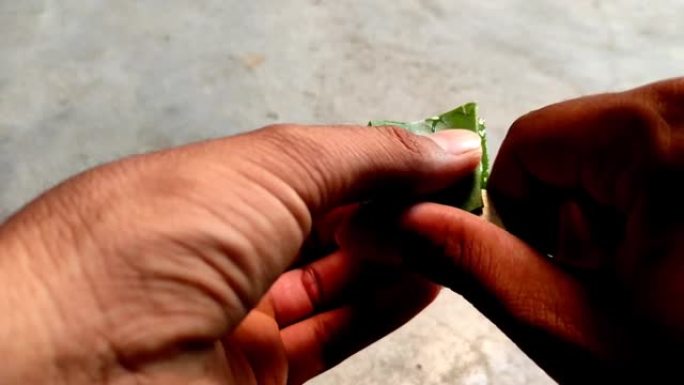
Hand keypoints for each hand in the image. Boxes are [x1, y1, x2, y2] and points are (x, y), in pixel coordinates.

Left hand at [0, 124, 481, 383]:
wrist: (86, 361)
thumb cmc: (153, 239)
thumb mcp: (275, 165)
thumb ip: (368, 155)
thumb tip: (448, 144)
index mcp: (211, 187)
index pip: (315, 169)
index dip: (381, 162)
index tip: (442, 160)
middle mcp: (221, 250)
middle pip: (330, 227)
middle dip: (399, 211)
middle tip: (462, 201)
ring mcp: (237, 316)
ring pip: (338, 283)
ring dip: (402, 259)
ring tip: (461, 235)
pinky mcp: (256, 376)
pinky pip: (333, 334)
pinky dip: (385, 308)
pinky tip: (429, 281)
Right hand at [341, 78, 683, 383]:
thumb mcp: (575, 328)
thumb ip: (473, 262)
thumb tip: (389, 222)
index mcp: (662, 136)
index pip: (528, 143)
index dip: (520, 217)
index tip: (558, 270)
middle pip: (579, 147)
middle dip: (577, 222)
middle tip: (624, 287)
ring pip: (623, 153)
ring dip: (622, 218)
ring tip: (666, 279)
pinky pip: (667, 156)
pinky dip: (661, 207)